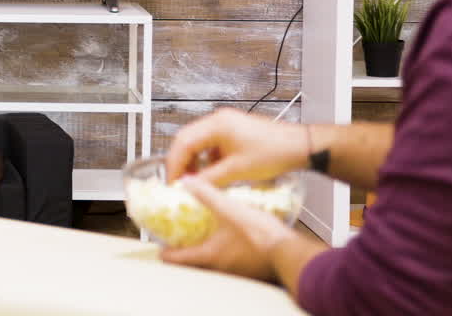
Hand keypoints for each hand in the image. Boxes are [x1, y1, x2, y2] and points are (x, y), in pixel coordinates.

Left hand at [160, 177, 295, 282]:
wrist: (290, 250)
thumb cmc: (260, 235)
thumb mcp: (229, 209)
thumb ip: (207, 195)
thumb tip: (188, 182)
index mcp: (208, 255)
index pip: (175, 258)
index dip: (164, 249)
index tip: (161, 242)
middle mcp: (219, 266)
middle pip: (192, 260)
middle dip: (186, 246)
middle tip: (181, 233)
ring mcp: (235, 269)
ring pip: (212, 260)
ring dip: (207, 246)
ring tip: (205, 229)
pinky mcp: (249, 266)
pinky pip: (230, 259)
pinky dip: (225, 247)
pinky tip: (231, 233)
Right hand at [165, 108, 308, 185]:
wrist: (299, 147)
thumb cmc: (273, 154)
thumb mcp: (237, 171)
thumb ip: (208, 178)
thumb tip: (188, 186)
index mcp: (216, 124)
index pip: (183, 142)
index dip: (174, 164)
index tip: (172, 183)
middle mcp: (218, 119)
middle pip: (187, 139)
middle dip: (181, 161)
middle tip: (179, 182)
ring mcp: (225, 123)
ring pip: (198, 141)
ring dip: (193, 160)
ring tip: (195, 180)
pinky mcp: (233, 130)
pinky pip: (211, 143)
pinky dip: (206, 158)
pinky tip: (210, 173)